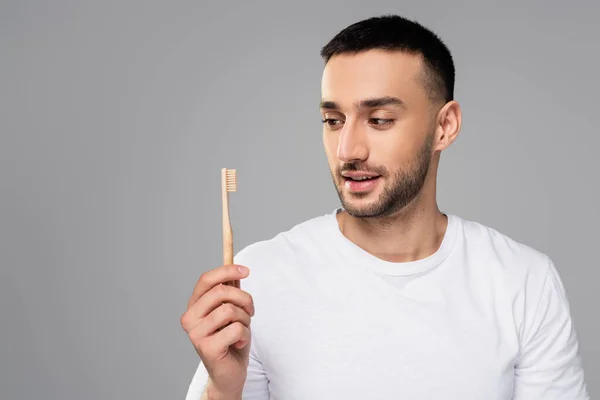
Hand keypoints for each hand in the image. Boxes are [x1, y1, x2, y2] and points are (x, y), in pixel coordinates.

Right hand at [181, 264, 254, 396]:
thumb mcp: (233, 311)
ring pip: (230, 310)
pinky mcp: (207, 348)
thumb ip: (231, 291)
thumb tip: (237, 269)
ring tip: (242, 329)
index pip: (206, 279)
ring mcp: (196, 334)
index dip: (227, 270)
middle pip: (220, 292)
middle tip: (251, 309)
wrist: (229, 373)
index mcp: (194, 306)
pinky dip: (245, 335)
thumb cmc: (231, 339)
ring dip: (245, 319)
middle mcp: (190, 318)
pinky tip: (239, 344)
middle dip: (243, 298)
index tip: (246, 270)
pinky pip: (236, 329)